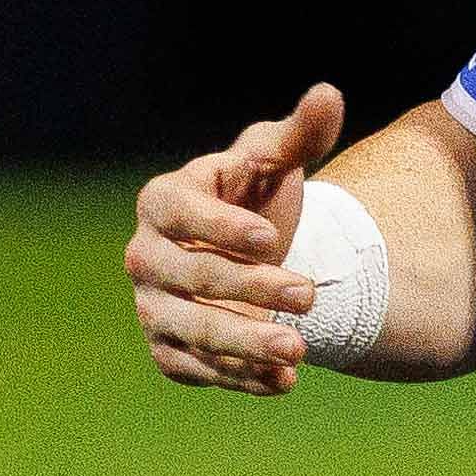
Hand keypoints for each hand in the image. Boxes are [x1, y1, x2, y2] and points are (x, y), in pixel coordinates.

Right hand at [130, 83, 343, 393]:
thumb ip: (300, 133)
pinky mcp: (169, 350)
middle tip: (310, 293)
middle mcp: (145, 255)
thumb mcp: (277, 160)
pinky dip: (241, 378)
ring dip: (245, 342)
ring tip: (299, 349)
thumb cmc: (258, 196)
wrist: (253, 256)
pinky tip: (283, 381)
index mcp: (163, 200)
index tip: (270, 237)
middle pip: (193, 276)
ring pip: (193, 331)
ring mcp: (153, 306)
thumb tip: (329, 94)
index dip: (222, 227)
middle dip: (253, 287)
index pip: (183, 213)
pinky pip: (200, 370)